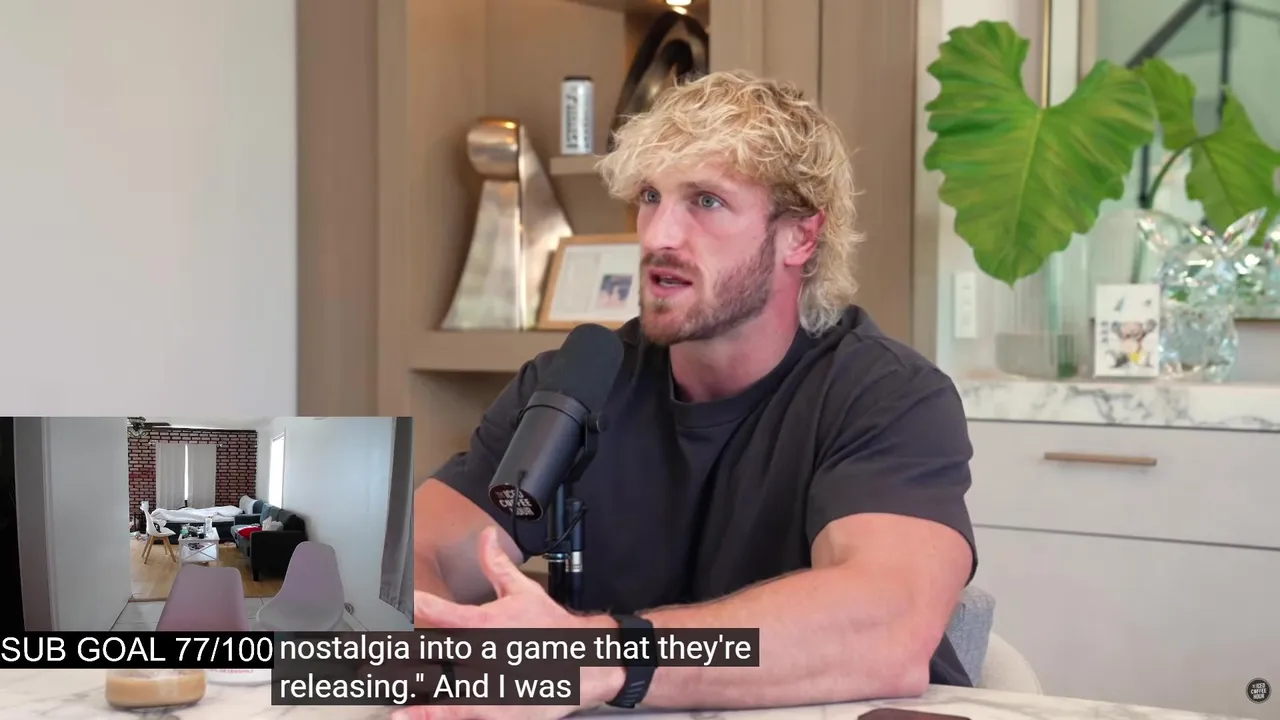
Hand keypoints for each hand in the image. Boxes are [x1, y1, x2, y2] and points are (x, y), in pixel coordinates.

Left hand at [393, 527, 623, 719]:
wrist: (585, 665)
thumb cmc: (552, 629)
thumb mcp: (524, 592)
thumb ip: (497, 565)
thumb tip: (485, 536)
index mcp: (485, 622)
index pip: (444, 612)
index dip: (418, 605)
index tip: (397, 603)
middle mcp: (480, 652)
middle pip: (428, 652)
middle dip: (396, 652)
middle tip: (366, 653)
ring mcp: (483, 683)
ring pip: (434, 682)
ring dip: (403, 682)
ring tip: (373, 680)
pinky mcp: (490, 708)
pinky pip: (450, 712)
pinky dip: (424, 713)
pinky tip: (402, 713)